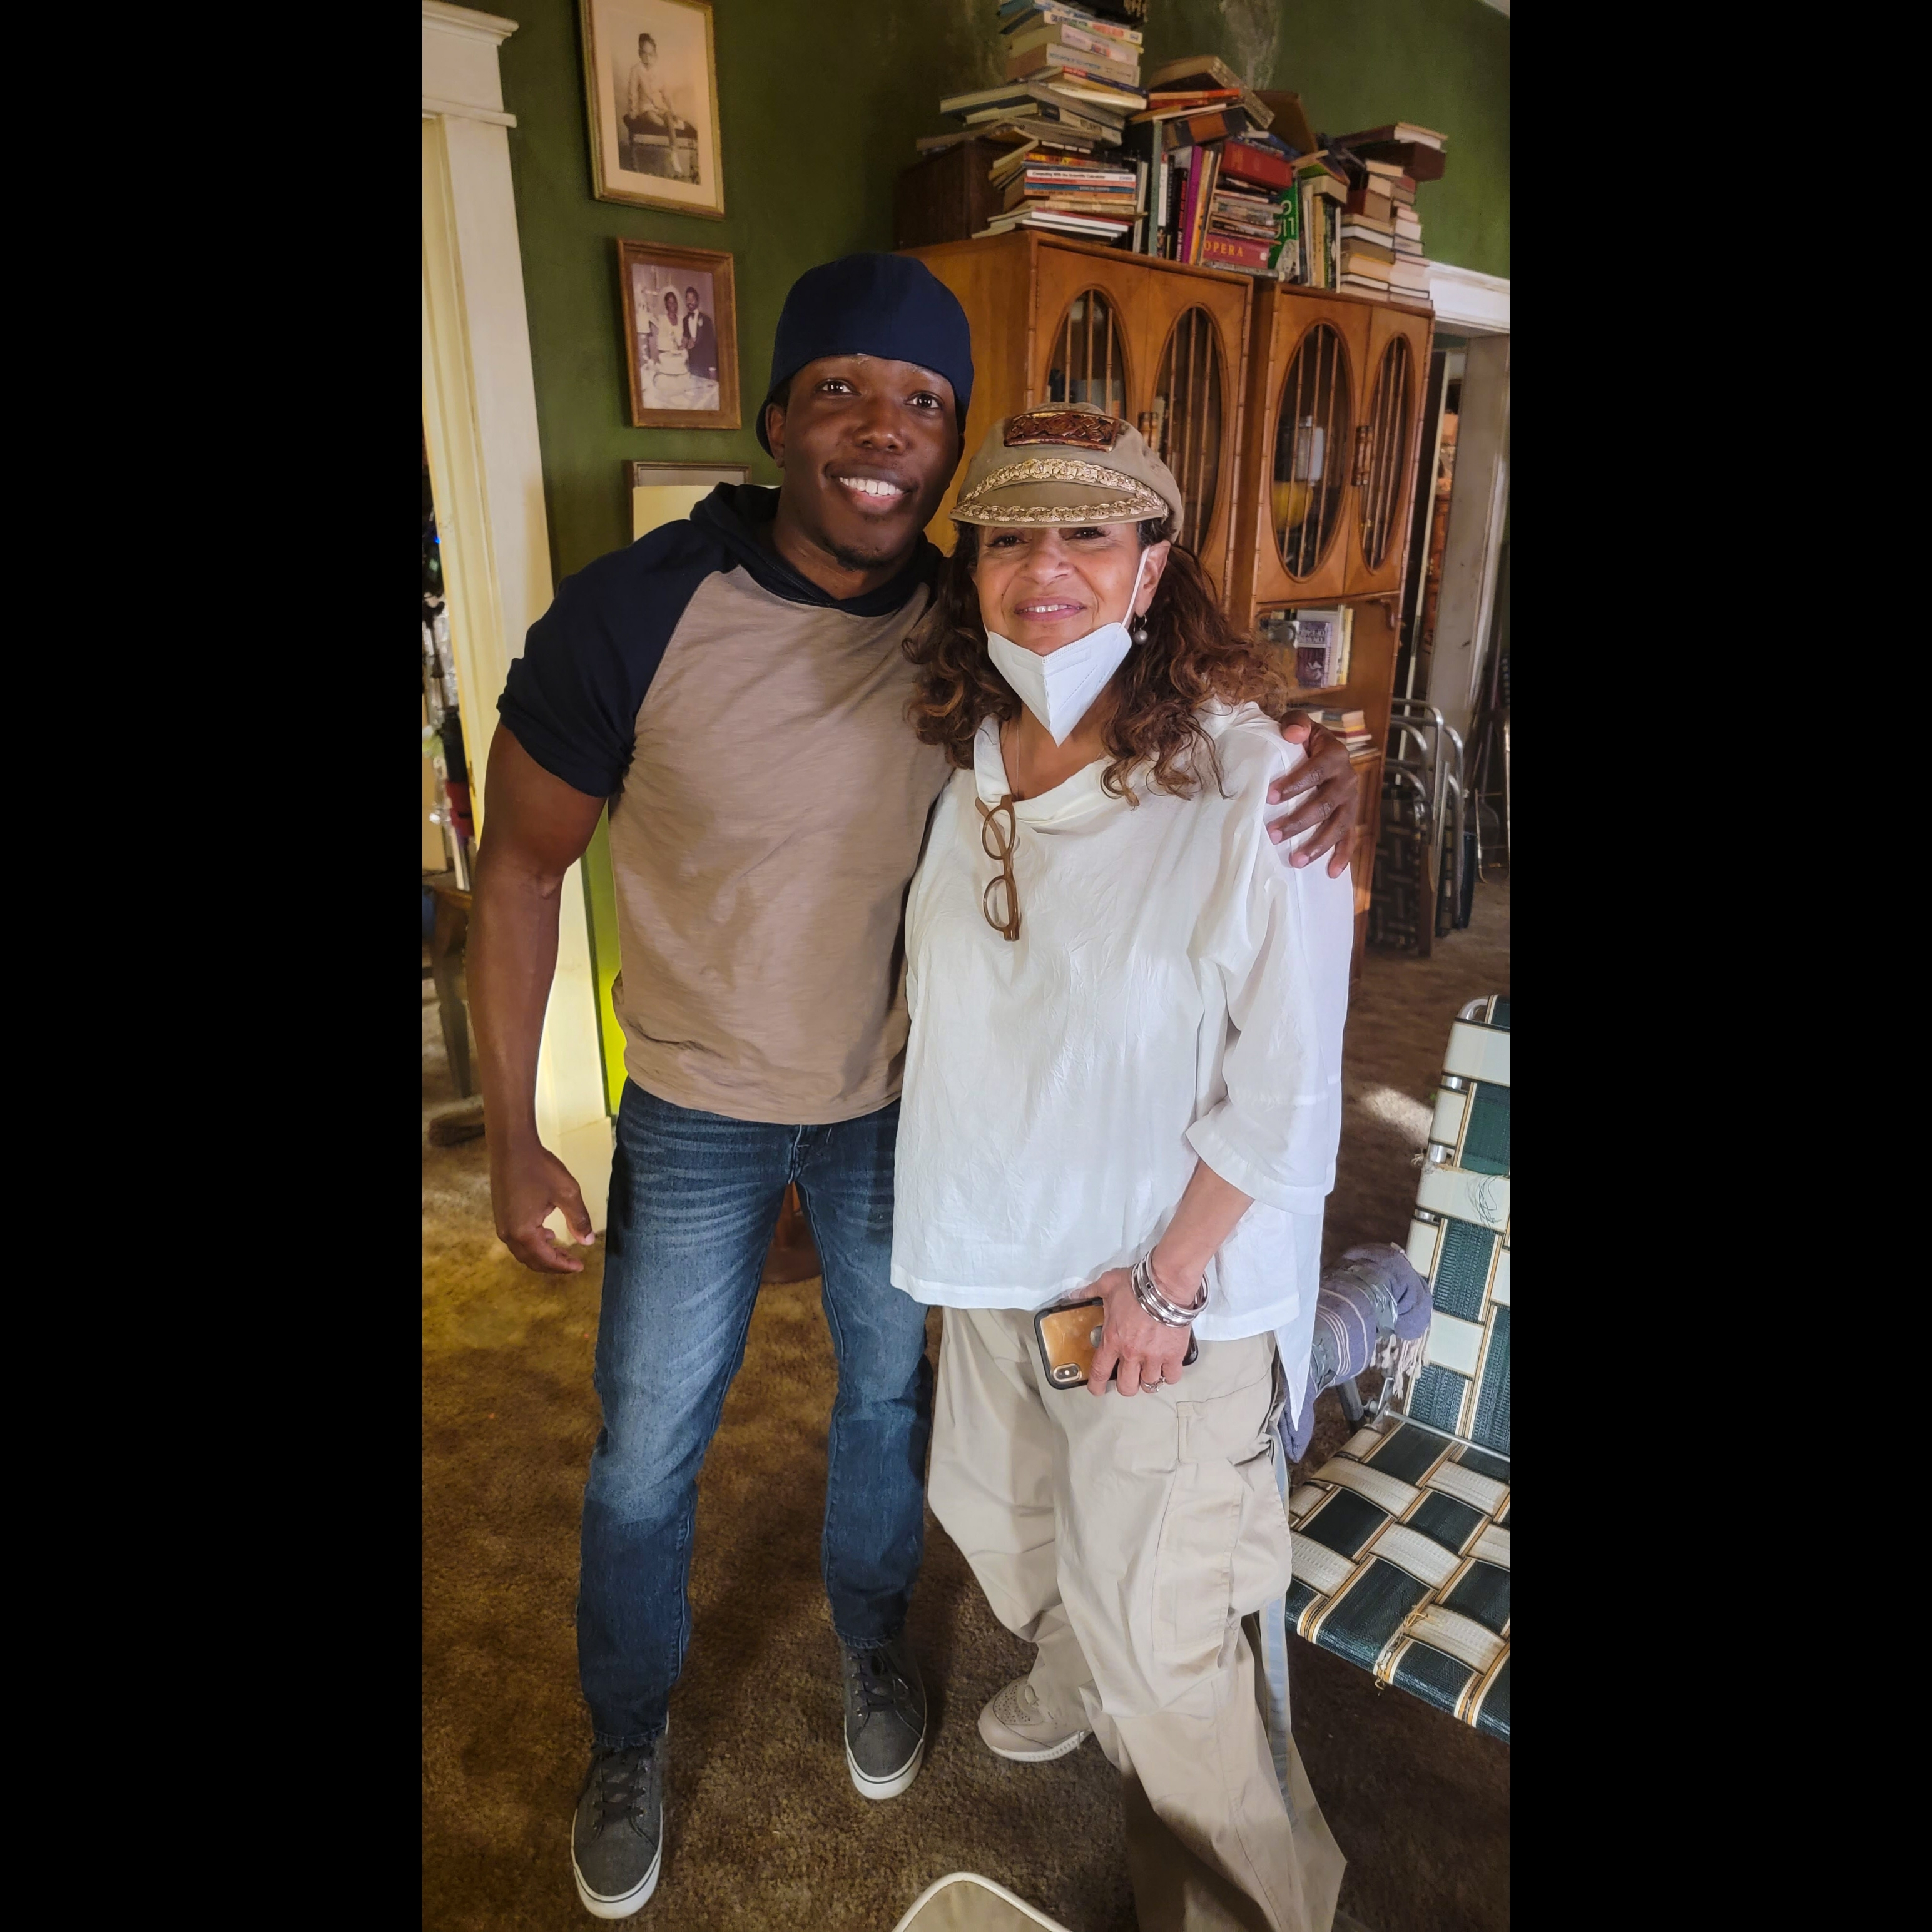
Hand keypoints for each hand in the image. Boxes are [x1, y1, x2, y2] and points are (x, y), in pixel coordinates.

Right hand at [491, 1139, 595, 1274]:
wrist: (511, 1145)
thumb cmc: (538, 1166)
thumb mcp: (567, 1192)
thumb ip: (579, 1219)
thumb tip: (588, 1241)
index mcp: (523, 1232)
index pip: (546, 1260)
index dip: (564, 1266)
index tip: (580, 1266)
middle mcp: (508, 1233)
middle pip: (532, 1260)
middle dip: (553, 1264)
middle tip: (573, 1263)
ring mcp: (501, 1224)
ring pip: (523, 1251)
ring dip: (543, 1254)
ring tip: (563, 1251)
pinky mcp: (500, 1214)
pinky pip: (517, 1239)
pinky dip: (533, 1243)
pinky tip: (547, 1234)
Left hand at [1084, 1267, 1192, 1398]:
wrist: (1166, 1284)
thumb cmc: (1136, 1285)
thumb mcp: (1107, 1284)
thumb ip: (1090, 1291)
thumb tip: (1074, 1294)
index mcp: (1113, 1340)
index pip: (1099, 1372)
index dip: (1096, 1386)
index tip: (1097, 1390)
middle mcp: (1132, 1353)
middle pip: (1127, 1387)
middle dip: (1126, 1385)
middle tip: (1128, 1376)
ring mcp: (1154, 1356)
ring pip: (1150, 1384)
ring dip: (1148, 1379)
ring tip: (1148, 1370)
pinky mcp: (1174, 1354)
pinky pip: (1171, 1377)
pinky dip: (1168, 1374)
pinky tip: (1166, 1366)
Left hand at [1268, 714, 1357, 877]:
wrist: (1320, 746)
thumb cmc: (1302, 738)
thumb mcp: (1298, 723)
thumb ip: (1295, 723)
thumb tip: (1293, 733)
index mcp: (1335, 755)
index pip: (1315, 771)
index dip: (1295, 784)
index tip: (1271, 795)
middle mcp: (1347, 778)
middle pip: (1325, 804)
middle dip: (1299, 821)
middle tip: (1273, 834)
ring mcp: (1351, 800)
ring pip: (1338, 826)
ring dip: (1318, 844)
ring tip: (1295, 860)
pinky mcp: (1350, 816)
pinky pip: (1350, 838)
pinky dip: (1343, 856)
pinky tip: (1331, 872)